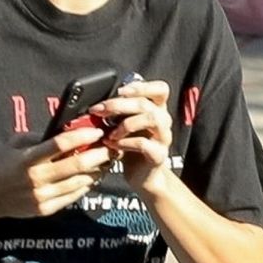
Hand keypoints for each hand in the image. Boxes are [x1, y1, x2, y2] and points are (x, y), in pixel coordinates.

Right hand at [0, 127, 113, 219]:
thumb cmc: (2, 165)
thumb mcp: (16, 144)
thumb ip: (40, 138)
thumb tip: (67, 130)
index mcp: (28, 158)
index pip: (61, 144)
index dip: (83, 136)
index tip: (97, 131)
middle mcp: (37, 178)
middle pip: (77, 165)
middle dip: (99, 155)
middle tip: (111, 147)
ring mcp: (42, 196)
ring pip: (80, 182)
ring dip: (97, 171)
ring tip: (106, 162)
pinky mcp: (46, 209)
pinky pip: (73, 196)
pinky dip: (86, 186)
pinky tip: (92, 177)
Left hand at [94, 78, 173, 196]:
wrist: (141, 176)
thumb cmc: (130, 148)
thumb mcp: (124, 125)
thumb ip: (119, 111)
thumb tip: (99, 101)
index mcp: (156, 109)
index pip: (160, 89)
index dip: (141, 86)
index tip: (119, 91)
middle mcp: (163, 120)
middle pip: (146, 103)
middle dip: (119, 104)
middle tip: (100, 110)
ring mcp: (163, 137)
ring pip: (151, 118)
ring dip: (126, 123)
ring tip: (110, 133)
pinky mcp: (158, 155)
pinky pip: (144, 144)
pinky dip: (125, 143)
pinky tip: (113, 145)